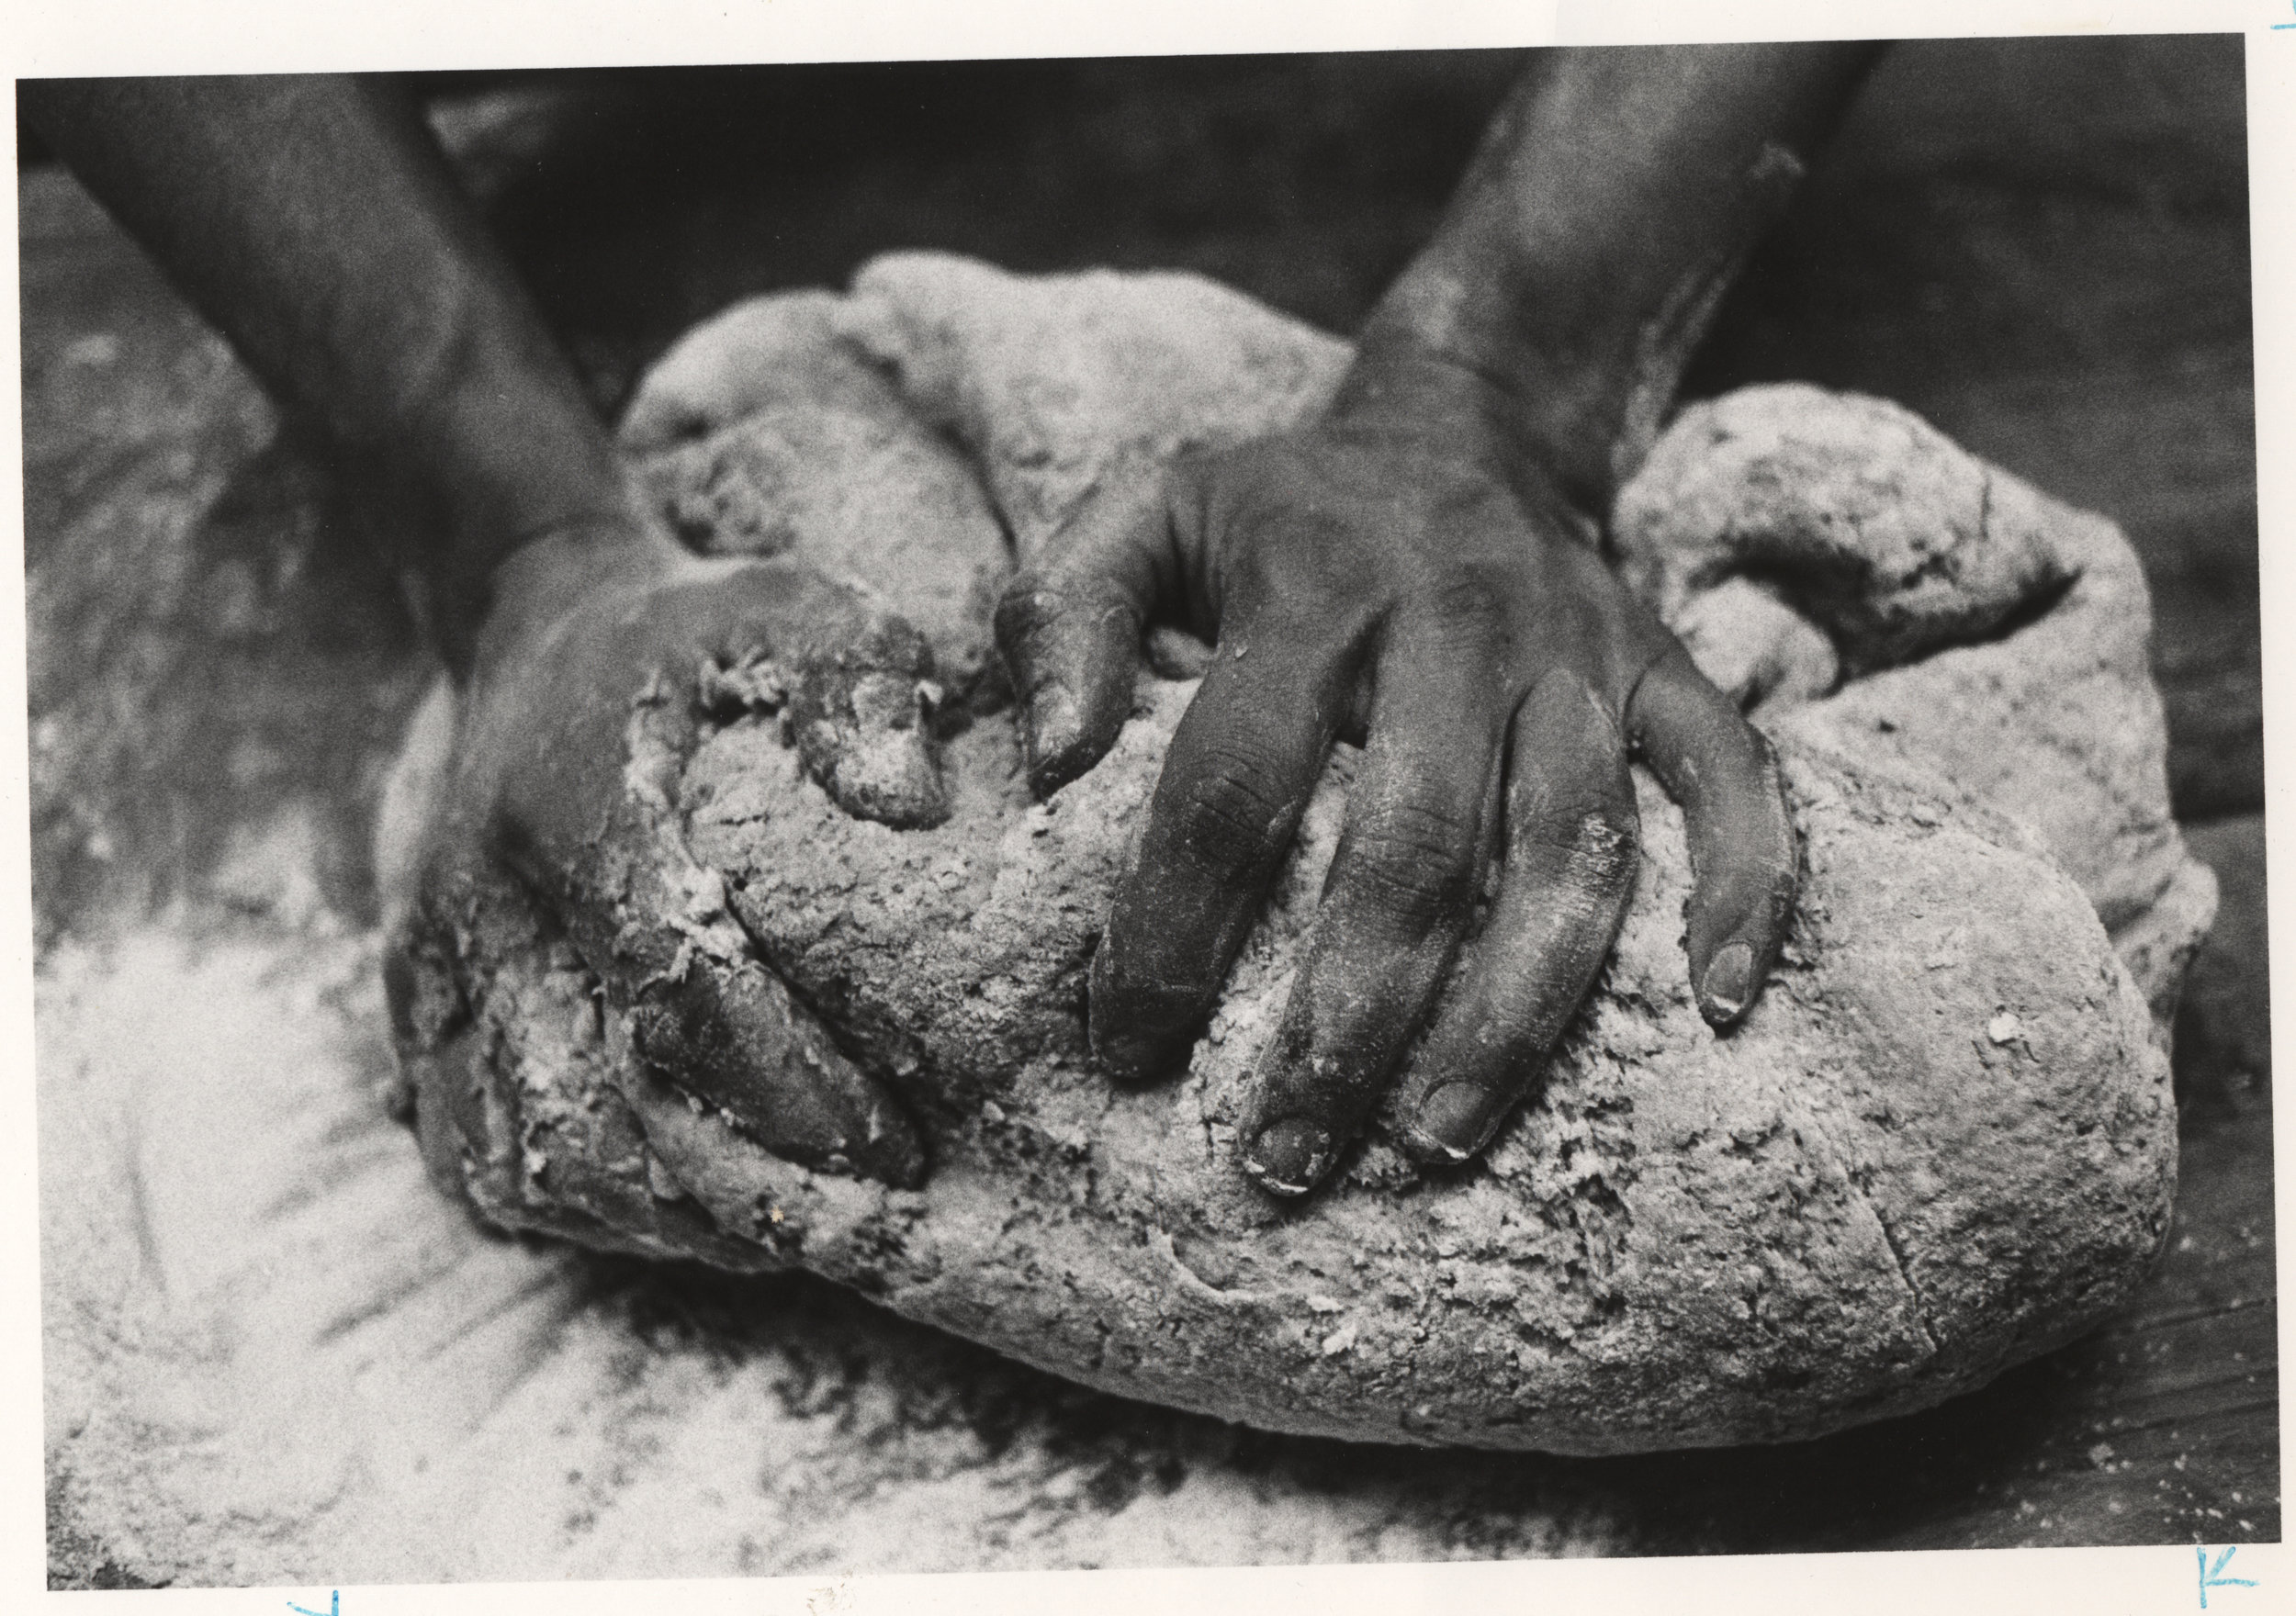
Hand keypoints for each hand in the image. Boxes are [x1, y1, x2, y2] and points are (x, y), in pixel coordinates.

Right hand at [388, 512, 929, 1187]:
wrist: (536, 631)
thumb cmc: (697, 639)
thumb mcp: (798, 613)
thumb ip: (860, 690)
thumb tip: (910, 803)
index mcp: (569, 801)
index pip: (676, 983)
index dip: (789, 1086)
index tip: (893, 1149)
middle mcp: (475, 898)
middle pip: (594, 1105)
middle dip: (738, 1185)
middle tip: (856, 1216)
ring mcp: (430, 965)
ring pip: (529, 1154)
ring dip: (662, 1216)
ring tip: (784, 1230)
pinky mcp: (413, 1011)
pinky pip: (477, 1157)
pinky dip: (582, 1207)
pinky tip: (684, 1211)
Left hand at [995, 354, 1797, 1195]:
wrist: (1460, 428)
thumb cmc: (1278, 511)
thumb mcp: (1144, 515)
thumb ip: (1061, 613)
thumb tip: (1049, 761)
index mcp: (1314, 591)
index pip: (1236, 783)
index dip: (1175, 927)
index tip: (1127, 1047)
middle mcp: (1458, 621)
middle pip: (1415, 845)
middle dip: (1349, 1018)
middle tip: (1285, 1155)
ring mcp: (1580, 652)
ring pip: (1572, 845)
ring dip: (1513, 1008)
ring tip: (1437, 1140)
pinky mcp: (1668, 672)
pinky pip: (1736, 778)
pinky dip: (1747, 887)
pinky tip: (1721, 1008)